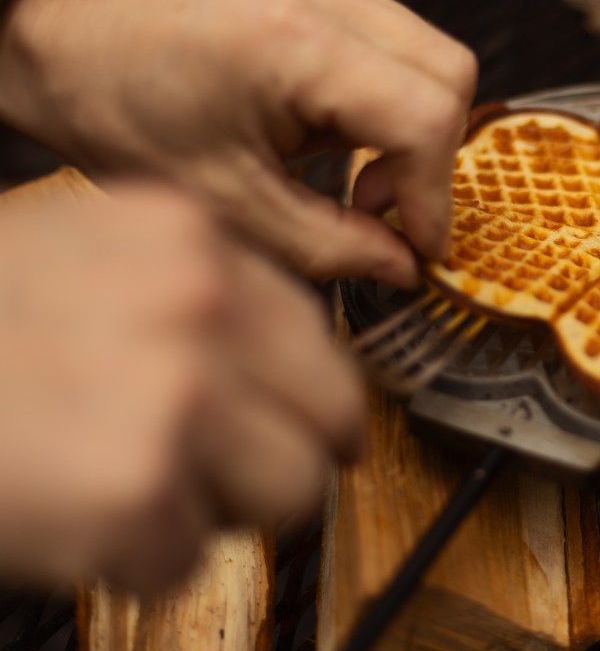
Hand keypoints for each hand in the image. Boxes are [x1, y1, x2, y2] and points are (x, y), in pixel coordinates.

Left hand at [0, 0, 476, 286]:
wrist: (60, 37)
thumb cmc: (118, 112)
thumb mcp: (223, 202)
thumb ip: (328, 244)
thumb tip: (403, 266)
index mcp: (292, 43)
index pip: (425, 114)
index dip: (433, 193)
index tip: (417, 246)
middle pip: (451, 73)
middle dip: (432, 158)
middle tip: (378, 208)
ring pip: (435, 54)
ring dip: (416, 127)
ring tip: (356, 174)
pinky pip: (397, 40)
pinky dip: (391, 98)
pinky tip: (338, 132)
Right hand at [0, 184, 364, 592]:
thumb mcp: (77, 259)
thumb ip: (182, 297)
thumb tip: (273, 369)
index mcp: (185, 237)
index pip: (315, 334)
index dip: (299, 394)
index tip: (287, 423)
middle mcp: (198, 302)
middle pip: (332, 414)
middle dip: (281, 456)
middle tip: (217, 476)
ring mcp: (176, 393)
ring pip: (287, 493)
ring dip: (213, 512)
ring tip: (125, 487)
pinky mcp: (136, 490)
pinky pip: (189, 558)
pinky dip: (133, 559)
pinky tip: (69, 516)